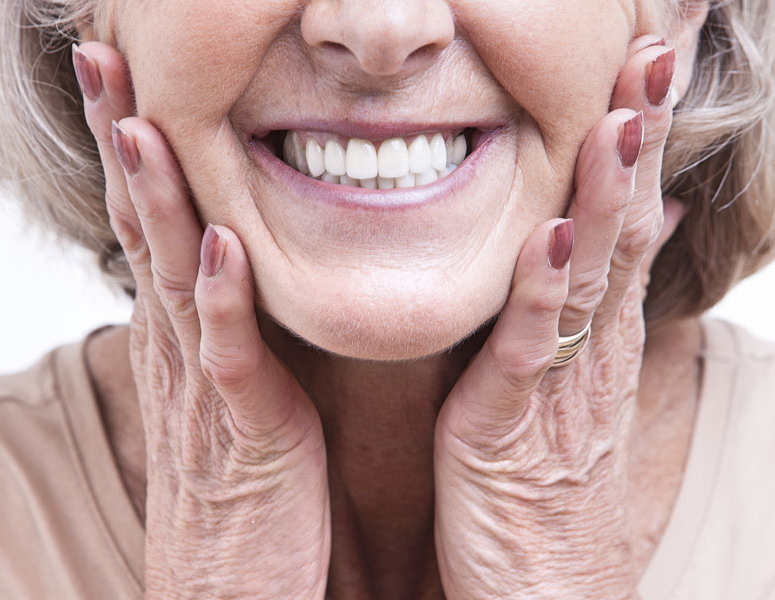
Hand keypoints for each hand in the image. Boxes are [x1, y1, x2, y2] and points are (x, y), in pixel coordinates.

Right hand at [73, 42, 329, 598]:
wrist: (232, 587)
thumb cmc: (243, 485)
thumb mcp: (230, 388)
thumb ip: (229, 327)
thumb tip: (232, 265)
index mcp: (183, 335)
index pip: (150, 225)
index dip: (134, 151)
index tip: (127, 80)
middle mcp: (180, 350)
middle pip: (142, 231)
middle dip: (123, 143)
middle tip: (105, 61)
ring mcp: (205, 390)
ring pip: (172, 279)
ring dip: (156, 201)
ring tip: (142, 124)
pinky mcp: (244, 434)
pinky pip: (228, 357)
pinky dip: (221, 300)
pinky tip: (218, 245)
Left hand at [433, 37, 680, 598]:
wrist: (541, 592)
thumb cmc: (545, 486)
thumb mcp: (572, 388)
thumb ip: (588, 311)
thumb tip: (628, 235)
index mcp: (593, 337)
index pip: (621, 222)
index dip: (632, 146)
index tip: (641, 72)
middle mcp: (587, 350)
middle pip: (619, 230)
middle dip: (634, 143)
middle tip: (651, 57)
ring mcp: (557, 386)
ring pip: (589, 276)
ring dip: (606, 195)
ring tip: (622, 118)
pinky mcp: (513, 425)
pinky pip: (531, 349)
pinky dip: (544, 291)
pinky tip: (555, 236)